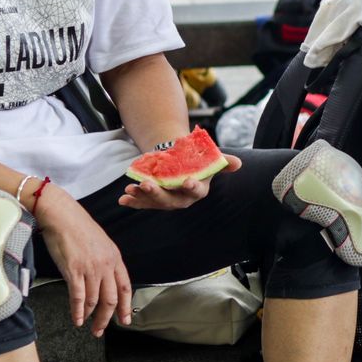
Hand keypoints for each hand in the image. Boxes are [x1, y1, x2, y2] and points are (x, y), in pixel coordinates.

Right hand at [35, 188, 132, 336]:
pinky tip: (77, 319)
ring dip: (91, 317)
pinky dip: (78, 311)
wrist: (62, 215)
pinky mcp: (74, 270)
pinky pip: (78, 297)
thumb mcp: (100, 244)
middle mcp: (106, 264)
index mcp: (115, 258)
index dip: (125, 306)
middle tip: (101, 329)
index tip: (125, 320)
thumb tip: (103, 280)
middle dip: (107, 317)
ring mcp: (91, 268)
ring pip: (95, 300)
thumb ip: (104, 262)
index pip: (125, 287)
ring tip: (87, 325)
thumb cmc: (78, 228)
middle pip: (111, 298)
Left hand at [119, 153, 239, 209]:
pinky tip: (123, 198)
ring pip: (154, 202)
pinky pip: (142, 202)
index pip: (196, 191)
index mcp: (198, 190)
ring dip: (141, 197)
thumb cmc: (196, 160)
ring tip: (130, 188)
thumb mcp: (209, 158)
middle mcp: (182, 199)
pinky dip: (133, 200)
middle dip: (157, 193)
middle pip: (170, 200)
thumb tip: (238, 164)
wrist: (179, 161)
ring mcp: (166, 200)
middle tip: (146, 184)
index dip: (192, 187)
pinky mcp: (152, 200)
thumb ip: (222, 161)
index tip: (187, 181)